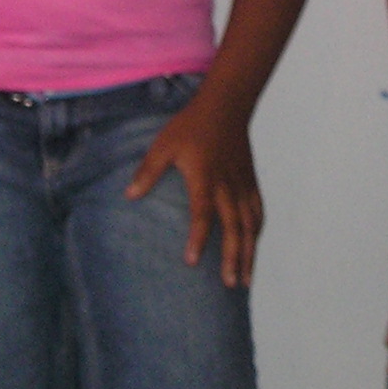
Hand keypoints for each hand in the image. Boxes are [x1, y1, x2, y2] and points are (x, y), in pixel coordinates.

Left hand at [126, 91, 262, 287]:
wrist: (226, 105)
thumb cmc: (191, 125)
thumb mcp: (163, 144)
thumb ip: (148, 171)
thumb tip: (129, 196)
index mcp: (205, 177)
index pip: (202, 213)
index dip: (197, 238)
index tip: (191, 261)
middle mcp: (227, 185)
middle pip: (234, 226)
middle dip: (233, 257)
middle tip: (230, 283)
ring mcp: (243, 184)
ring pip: (250, 224)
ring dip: (249, 253)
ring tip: (245, 281)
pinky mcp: (251, 181)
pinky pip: (258, 211)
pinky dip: (256, 233)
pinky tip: (253, 249)